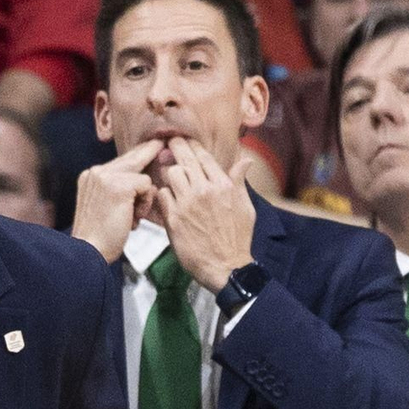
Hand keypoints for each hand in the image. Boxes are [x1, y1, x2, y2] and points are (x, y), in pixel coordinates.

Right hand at [71, 139, 162, 262]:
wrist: (88, 252)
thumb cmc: (100, 238)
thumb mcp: (104, 207)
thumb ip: (117, 189)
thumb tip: (141, 180)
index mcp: (91, 176)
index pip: (121, 161)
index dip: (138, 156)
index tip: (153, 146)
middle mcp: (96, 172)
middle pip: (132, 156)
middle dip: (149, 152)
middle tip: (162, 142)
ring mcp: (106, 176)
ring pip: (141, 174)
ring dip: (143, 198)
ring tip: (133, 217)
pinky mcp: (119, 185)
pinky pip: (146, 185)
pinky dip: (145, 204)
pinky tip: (134, 219)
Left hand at [156, 137, 255, 291]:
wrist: (226, 267)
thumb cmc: (238, 239)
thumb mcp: (246, 208)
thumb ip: (240, 182)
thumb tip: (246, 161)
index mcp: (223, 185)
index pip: (203, 156)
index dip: (192, 145)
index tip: (185, 141)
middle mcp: (204, 190)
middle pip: (184, 158)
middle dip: (176, 147)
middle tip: (169, 143)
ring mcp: (187, 204)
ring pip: (171, 173)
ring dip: (170, 173)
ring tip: (172, 177)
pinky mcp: (173, 219)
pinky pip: (162, 195)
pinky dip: (163, 194)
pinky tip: (167, 198)